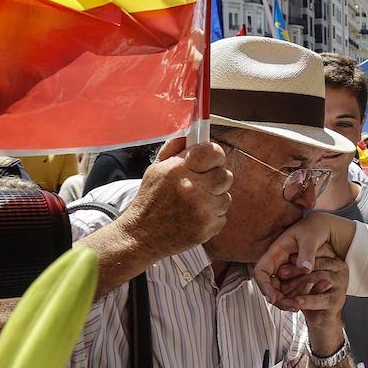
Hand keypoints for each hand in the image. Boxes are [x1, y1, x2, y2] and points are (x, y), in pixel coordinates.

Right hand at [119, 138, 232, 256]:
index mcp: (179, 170)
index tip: (210, 159)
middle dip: (216, 178)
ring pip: (226, 197)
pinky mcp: (208, 228)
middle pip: (226, 175)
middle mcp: (193, 189)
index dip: (215, 154)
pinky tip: (194, 217)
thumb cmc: (150, 200)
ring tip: (194, 203)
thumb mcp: (156, 169)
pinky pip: (223, 216)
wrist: (142, 236)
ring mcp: (202, 210)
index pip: (213, 152)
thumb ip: (175, 149)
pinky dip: (212, 216)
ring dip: (214, 199)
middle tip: (202, 184)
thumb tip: (192, 131)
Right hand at [255, 214, 355, 305]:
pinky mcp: (295, 276)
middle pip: (269, 286)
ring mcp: (285, 271)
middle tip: (292, 307)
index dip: (263, 286)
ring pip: (280, 291)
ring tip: (299, 307)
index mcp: (276, 252)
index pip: (261, 271)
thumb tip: (305, 268)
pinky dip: (296, 297)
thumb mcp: (311, 237)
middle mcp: (278, 264)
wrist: (324, 229)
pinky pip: (292, 290)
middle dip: (278, 299)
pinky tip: (305, 301)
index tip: (272, 298)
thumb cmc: (315, 229)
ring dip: (287, 300)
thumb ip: (308, 252)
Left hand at [274, 246, 347, 314]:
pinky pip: (320, 298)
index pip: (317, 250)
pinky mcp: (338, 299)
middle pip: (317, 264)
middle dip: (296, 269)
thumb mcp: (302, 277)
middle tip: (280, 274)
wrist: (322, 319)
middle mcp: (339, 268)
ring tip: (283, 289)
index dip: (299, 255)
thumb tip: (281, 268)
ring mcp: (341, 283)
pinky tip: (294, 302)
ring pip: (317, 279)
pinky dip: (305, 300)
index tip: (285, 259)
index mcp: (332, 258)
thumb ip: (296, 270)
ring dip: (297, 284)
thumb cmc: (310, 294)